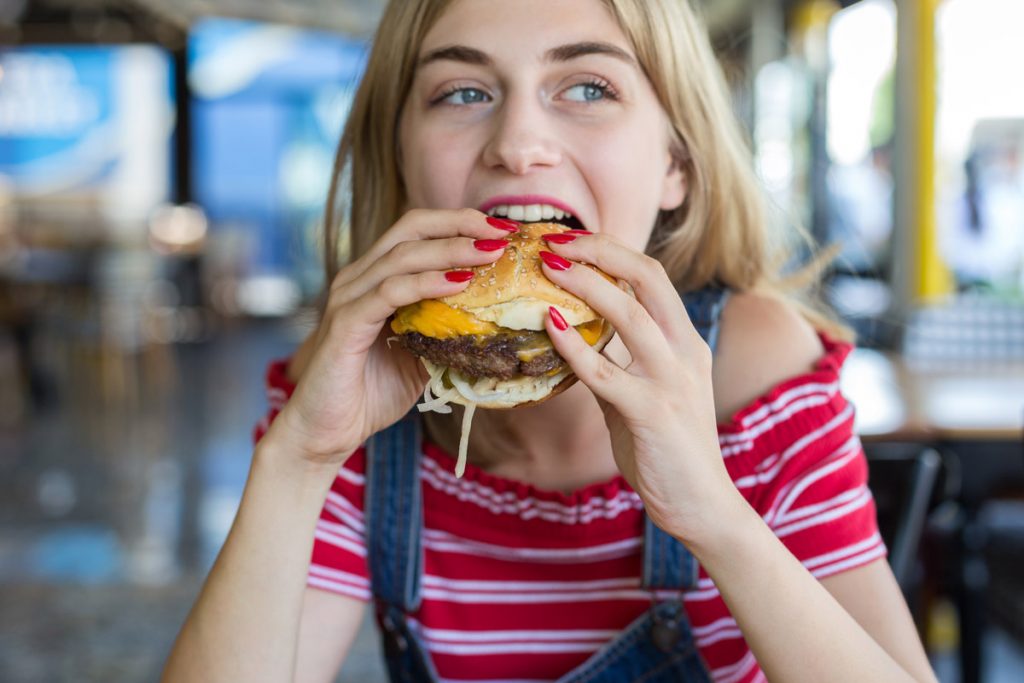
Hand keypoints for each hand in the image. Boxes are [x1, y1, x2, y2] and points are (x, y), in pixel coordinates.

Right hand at [265, 209, 517, 467]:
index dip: (460, 222)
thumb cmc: (371, 394)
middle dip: (461, 224)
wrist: (326, 432)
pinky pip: (389, 293)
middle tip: (503, 231)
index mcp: (375, 279)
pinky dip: (425, 284)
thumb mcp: (422, 355)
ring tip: (490, 252)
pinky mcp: (345, 325)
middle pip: (412, 228)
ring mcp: (349, 298)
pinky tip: (458, 284)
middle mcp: (359, 278)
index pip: (418, 231)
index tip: (502, 228)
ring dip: (451, 250)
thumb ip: (446, 330)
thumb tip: (496, 319)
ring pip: (403, 256)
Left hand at [539, 232, 742, 543]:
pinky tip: (548, 328)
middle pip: (649, 277)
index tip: (567, 240)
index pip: (651, 275)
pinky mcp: (654, 413)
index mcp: (684, 340)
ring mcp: (672, 380)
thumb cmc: (664, 448)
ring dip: (587, 286)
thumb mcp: (640, 392)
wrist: (700, 504)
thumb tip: (566, 335)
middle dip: (601, 250)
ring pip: (633, 315)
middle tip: (553, 241)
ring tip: (548, 267)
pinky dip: (576, 347)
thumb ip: (613, 361)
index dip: (609, 250)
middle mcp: (684, 351)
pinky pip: (608, 373)